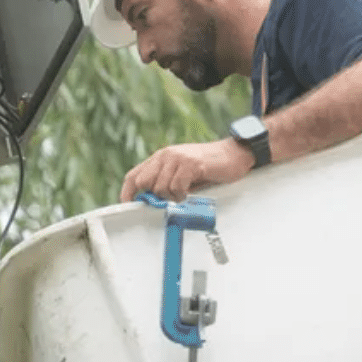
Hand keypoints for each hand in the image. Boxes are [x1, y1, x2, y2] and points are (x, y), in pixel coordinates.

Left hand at [119, 138, 253, 202]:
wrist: (233, 154)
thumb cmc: (208, 167)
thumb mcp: (182, 173)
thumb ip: (166, 182)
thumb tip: (151, 202)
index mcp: (160, 158)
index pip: (133, 176)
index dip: (127, 193)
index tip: (128, 206)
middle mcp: (165, 155)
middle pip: (144, 183)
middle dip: (154, 197)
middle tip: (170, 200)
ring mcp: (177, 158)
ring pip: (160, 187)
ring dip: (172, 197)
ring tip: (185, 194)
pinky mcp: (190, 163)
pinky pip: (177, 186)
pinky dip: (183, 194)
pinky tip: (191, 192)